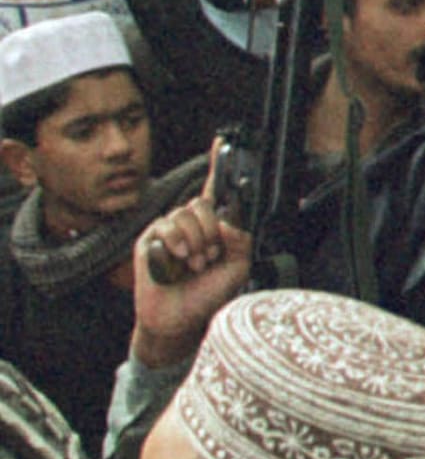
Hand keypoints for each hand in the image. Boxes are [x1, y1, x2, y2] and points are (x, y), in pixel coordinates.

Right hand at [132, 161, 251, 369]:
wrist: (180, 318)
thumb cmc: (207, 294)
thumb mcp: (237, 268)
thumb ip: (241, 242)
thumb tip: (229, 222)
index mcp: (213, 226)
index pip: (215, 190)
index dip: (217, 165)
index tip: (223, 140)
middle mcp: (190, 223)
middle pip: (202, 204)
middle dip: (211, 233)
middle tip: (209, 258)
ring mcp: (168, 229)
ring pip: (187, 215)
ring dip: (196, 243)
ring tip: (194, 265)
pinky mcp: (149, 237)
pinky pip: (167, 225)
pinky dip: (178, 243)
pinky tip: (179, 261)